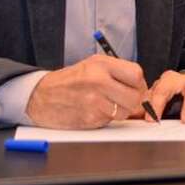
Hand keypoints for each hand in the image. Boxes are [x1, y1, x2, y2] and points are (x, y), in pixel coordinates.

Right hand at [26, 55, 147, 128]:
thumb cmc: (71, 80)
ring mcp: (94, 101)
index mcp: (101, 65)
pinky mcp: (90, 118)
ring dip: (122, 111)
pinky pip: (111, 120)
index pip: (136, 74)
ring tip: (109, 103)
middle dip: (134, 100)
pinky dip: (108, 118)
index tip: (135, 86)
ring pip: (126, 111)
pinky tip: (97, 110)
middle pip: (135, 96)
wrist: (41, 96)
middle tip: (125, 98)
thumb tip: (143, 88)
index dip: (139, 83)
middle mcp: (99, 81)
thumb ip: (118, 72)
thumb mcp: (93, 64)